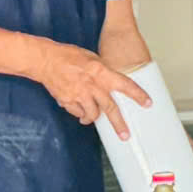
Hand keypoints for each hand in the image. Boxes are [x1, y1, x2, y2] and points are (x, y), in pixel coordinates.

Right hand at [35, 42, 152, 134]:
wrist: (44, 60)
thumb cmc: (68, 56)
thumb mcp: (93, 59)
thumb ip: (104, 73)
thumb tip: (113, 84)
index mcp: (100, 72)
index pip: (125, 85)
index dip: (137, 95)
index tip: (147, 103)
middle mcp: (92, 85)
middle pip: (110, 108)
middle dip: (119, 124)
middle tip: (125, 135)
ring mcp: (79, 95)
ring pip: (93, 115)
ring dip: (94, 118)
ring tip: (92, 117)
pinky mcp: (67, 101)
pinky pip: (77, 113)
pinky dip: (80, 113)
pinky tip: (79, 109)